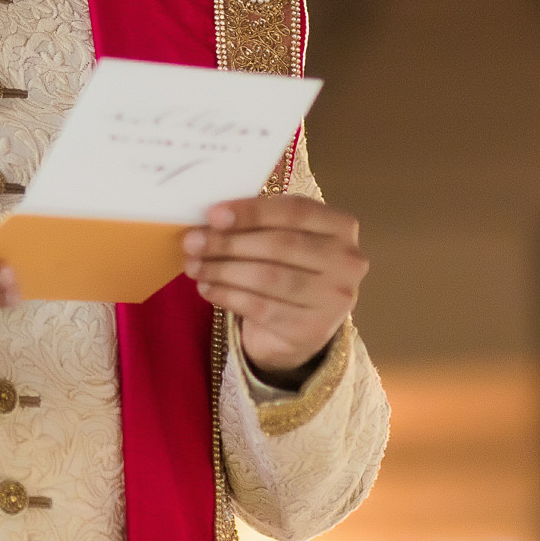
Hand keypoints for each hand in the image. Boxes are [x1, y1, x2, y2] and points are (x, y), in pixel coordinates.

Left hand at [182, 195, 366, 383]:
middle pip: (280, 245)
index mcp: (342, 227)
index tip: (213, 214)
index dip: (252, 211)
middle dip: (229, 242)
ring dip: (222, 269)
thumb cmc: (287, 268)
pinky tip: (206, 288)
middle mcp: (347, 262)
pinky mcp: (312, 329)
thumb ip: (258, 224)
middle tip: (191, 242)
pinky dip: (227, 295)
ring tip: (193, 265)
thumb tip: (210, 219)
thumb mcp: (282, 238)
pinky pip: (260, 307)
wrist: (300, 327)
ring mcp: (334, 299)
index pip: (295, 211)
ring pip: (268, 277)